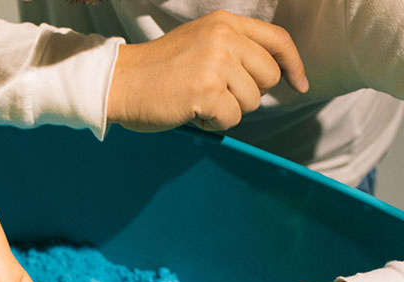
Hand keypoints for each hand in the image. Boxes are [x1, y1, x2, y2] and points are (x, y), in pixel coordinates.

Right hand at [107, 10, 309, 131]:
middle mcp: (224, 38)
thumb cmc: (155, 71)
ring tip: (196, 101)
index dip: (293, 65)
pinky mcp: (207, 90)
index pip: (276, 40)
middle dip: (247, 94)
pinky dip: (213, 122)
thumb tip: (270, 77)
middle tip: (215, 95)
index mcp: (224, 23)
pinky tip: (191, 112)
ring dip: (227, 110)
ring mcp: (216, 63)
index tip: (299, 85)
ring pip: (252, 102)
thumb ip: (231, 49)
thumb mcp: (198, 43)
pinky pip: (231, 118)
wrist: (118, 82)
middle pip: (268, 76)